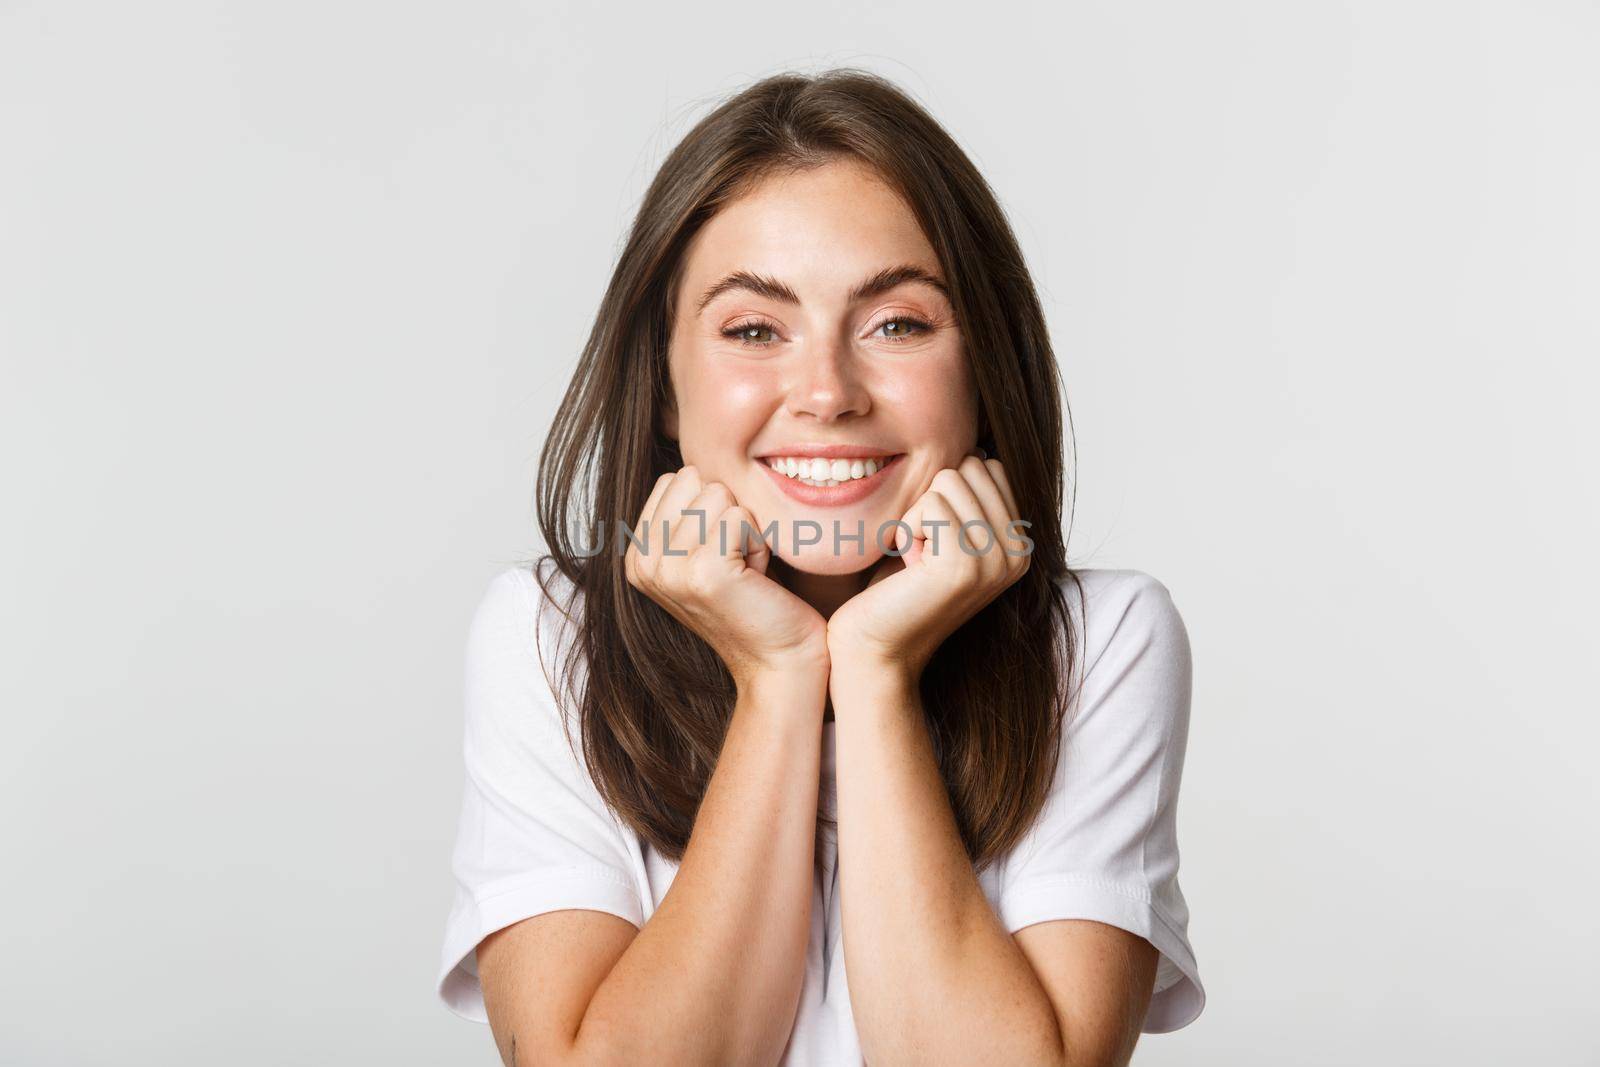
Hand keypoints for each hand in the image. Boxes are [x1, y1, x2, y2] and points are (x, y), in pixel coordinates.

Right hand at [625, 465, 829, 688]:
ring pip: (720, 495)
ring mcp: (670, 569)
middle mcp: (643, 563)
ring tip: (746, 572)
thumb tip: (687, 459)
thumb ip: (685, 512)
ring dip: (746, 531)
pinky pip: (741, 516)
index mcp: (637, 556)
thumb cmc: (753, 599)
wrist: (779, 659)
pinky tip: (756, 578)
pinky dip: (759, 542)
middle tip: (736, 563)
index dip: (712, 507)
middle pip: (696, 481)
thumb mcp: (704, 551)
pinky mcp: (704, 572)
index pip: (675, 479)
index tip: (721, 553)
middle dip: (729, 514)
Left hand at [827, 453, 1030, 680]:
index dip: (947, 492)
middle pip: (971, 466)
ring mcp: (997, 560)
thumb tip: (980, 446)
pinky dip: (908, 530)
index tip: (937, 540)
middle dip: (933, 500)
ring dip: (918, 516)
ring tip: (917, 561)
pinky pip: (930, 505)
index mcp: (1021, 543)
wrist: (876, 647)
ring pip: (949, 480)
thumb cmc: (897, 587)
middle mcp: (1019, 553)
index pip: (990, 466)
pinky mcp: (966, 565)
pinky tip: (909, 568)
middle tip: (924, 551)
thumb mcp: (944, 535)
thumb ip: (968, 499)